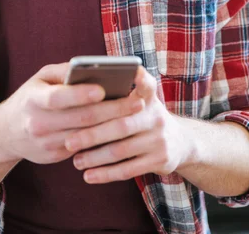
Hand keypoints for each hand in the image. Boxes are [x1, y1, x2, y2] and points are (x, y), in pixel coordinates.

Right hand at [0, 63, 144, 164]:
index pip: (58, 98)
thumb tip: (92, 68)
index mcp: (34, 99)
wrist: (6, 133)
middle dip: (112, 110)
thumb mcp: (40, 78)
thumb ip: (64, 72)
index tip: (103, 88)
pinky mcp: (55, 156)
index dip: (80, 94)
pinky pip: (84, 147)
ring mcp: (47, 143)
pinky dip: (105, 137)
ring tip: (135, 113)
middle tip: (137, 102)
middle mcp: (39, 123)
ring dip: (114, 125)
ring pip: (87, 135)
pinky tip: (123, 128)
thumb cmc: (31, 97)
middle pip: (81, 118)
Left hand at [64, 66, 186, 182]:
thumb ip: (119, 97)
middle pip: (122, 125)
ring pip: (122, 150)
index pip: (147, 84)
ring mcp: (160, 139)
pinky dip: (106, 174)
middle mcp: (156, 115)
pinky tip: (89, 175)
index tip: (131, 72)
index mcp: (149, 97)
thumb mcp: (140, 102)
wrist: (179, 142)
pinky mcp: (160, 160)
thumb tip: (80, 97)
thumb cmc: (144, 117)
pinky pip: (128, 170)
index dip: (140, 77)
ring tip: (75, 161)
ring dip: (95, 157)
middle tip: (69, 141)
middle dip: (93, 134)